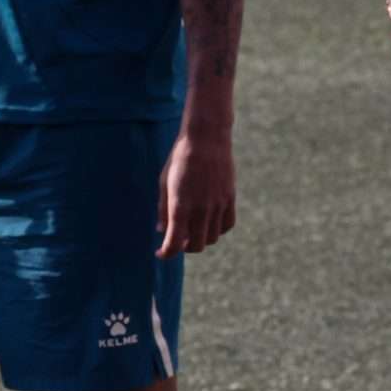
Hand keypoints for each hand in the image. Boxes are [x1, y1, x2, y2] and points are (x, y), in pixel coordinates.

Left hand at [156, 129, 236, 258]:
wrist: (206, 138)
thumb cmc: (180, 159)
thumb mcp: (164, 183)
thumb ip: (163, 209)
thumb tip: (162, 230)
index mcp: (180, 206)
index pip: (173, 244)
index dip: (165, 253)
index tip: (160, 252)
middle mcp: (201, 209)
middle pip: (195, 246)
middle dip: (183, 248)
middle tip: (177, 240)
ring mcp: (218, 204)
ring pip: (212, 238)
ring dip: (200, 239)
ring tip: (193, 229)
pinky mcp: (230, 198)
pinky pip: (227, 225)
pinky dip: (217, 230)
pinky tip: (209, 222)